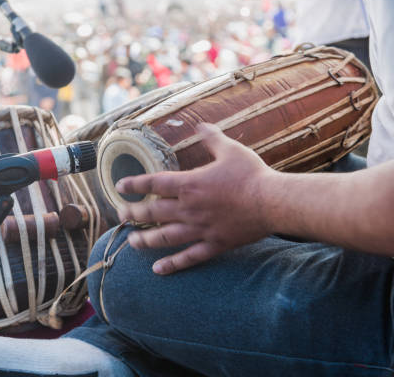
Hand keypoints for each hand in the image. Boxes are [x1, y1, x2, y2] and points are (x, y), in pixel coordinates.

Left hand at [116, 123, 276, 274]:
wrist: (274, 202)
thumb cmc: (252, 174)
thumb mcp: (230, 150)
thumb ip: (211, 138)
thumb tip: (200, 125)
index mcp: (190, 184)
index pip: (153, 183)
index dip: (134, 184)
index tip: (119, 187)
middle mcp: (189, 208)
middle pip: (152, 212)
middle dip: (132, 214)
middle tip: (120, 215)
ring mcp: (199, 229)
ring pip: (164, 237)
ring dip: (145, 240)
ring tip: (132, 242)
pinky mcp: (213, 244)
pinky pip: (188, 257)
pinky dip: (172, 264)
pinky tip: (158, 269)